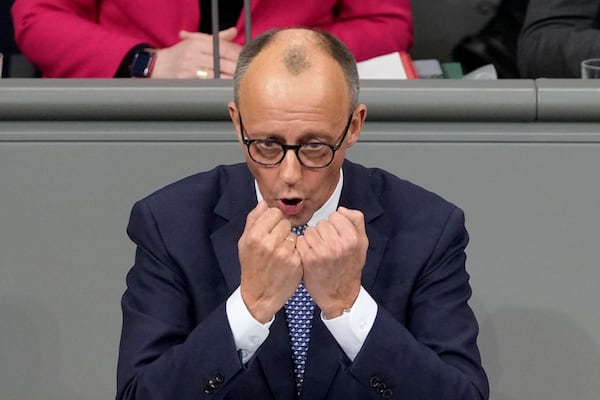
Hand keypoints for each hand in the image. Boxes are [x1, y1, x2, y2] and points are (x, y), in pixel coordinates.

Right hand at [151, 27, 241, 78]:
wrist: (156, 66)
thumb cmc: (178, 55)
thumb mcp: (195, 42)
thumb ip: (216, 38)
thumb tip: (233, 31)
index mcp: (198, 43)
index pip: (224, 47)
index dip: (239, 54)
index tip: (248, 60)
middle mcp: (194, 54)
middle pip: (224, 62)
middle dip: (238, 68)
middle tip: (249, 74)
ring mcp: (190, 68)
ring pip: (217, 75)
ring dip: (231, 80)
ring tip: (241, 83)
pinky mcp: (186, 81)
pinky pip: (207, 85)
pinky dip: (218, 87)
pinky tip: (226, 89)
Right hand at [238, 201, 302, 322]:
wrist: (259, 295)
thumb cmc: (251, 267)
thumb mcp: (244, 243)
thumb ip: (253, 220)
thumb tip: (264, 203)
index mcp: (255, 235)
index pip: (274, 212)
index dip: (274, 220)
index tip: (271, 229)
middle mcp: (269, 243)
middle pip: (285, 222)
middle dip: (282, 229)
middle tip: (276, 242)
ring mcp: (284, 253)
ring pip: (294, 234)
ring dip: (289, 241)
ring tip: (281, 253)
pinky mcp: (296, 262)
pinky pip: (300, 247)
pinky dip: (295, 252)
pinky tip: (288, 261)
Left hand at [296, 207, 368, 317]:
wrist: (339, 295)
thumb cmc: (349, 267)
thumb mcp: (361, 243)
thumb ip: (356, 221)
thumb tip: (340, 209)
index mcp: (352, 238)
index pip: (336, 215)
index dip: (335, 225)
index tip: (337, 236)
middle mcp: (338, 244)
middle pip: (322, 223)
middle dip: (323, 232)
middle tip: (328, 247)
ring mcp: (322, 252)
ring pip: (310, 230)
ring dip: (312, 239)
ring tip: (319, 251)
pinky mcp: (308, 259)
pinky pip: (300, 241)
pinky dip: (303, 247)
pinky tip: (310, 256)